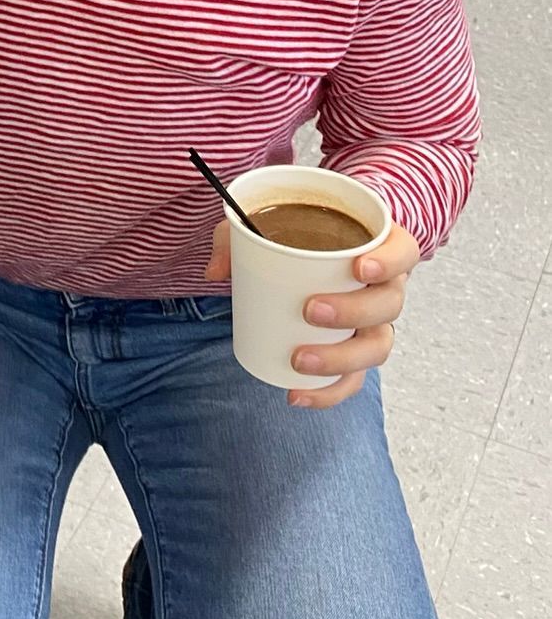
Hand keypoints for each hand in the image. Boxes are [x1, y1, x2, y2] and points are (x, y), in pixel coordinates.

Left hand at [205, 220, 420, 408]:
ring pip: (376, 347)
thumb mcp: (265, 223)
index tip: (359, 268)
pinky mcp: (355, 353)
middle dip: (354, 311)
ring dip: (340, 358)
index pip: (402, 252)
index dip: (389, 262)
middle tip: (311, 309)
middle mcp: (387, 288)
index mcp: (380, 248)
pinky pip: (352, 379)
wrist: (309, 258)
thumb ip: (239, 236)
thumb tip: (215, 272)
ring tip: (300, 358)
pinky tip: (296, 395)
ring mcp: (374, 324)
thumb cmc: (296, 236)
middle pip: (389, 305)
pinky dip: (327, 392)